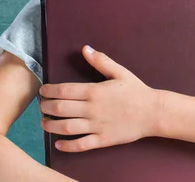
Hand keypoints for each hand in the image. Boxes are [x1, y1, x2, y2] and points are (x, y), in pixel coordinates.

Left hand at [39, 45, 158, 151]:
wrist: (152, 112)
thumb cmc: (136, 90)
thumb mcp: (119, 71)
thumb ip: (100, 61)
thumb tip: (85, 48)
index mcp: (95, 91)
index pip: (64, 90)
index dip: (49, 91)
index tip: (42, 90)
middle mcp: (92, 109)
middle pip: (61, 108)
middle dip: (46, 107)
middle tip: (41, 106)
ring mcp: (97, 126)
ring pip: (67, 127)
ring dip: (51, 126)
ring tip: (44, 123)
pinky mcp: (102, 140)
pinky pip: (81, 144)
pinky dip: (67, 145)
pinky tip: (58, 144)